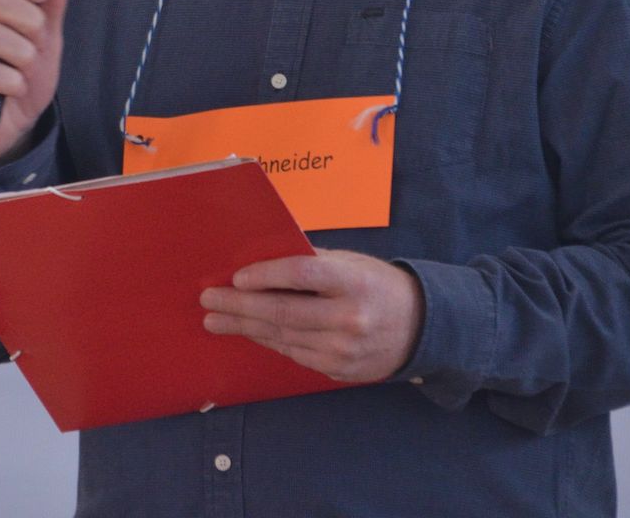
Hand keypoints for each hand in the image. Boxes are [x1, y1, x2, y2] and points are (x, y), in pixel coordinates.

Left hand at [199, 249, 424, 382]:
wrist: (420, 327)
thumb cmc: (376, 284)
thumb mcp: (350, 262)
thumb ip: (310, 261)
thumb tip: (260, 259)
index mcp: (352, 281)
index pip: (302, 274)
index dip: (266, 275)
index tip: (237, 277)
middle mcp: (349, 318)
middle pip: (284, 311)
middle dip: (240, 306)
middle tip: (209, 300)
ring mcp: (344, 349)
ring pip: (283, 336)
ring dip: (244, 327)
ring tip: (215, 320)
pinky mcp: (339, 371)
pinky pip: (294, 353)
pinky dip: (268, 340)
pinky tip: (248, 332)